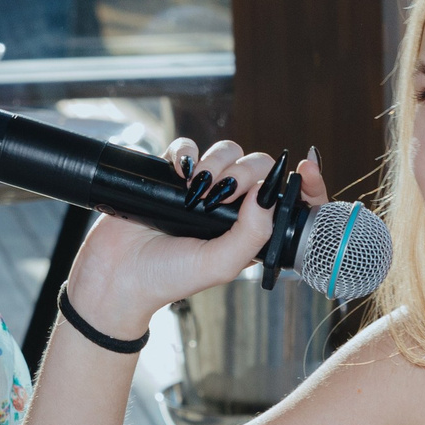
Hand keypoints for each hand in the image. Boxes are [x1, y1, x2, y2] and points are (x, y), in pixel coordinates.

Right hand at [58, 141, 328, 337]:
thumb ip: (252, 233)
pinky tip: (179, 173)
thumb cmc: (170, 277)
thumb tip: (268, 194)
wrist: (118, 276)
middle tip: (222, 194)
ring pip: (226, 151)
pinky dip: (186, 152)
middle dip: (244, 172)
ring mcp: (201, 189)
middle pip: (256, 165)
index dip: (301, 181)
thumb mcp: (221, 264)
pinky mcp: (171, 176)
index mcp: (250, 229)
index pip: (285, 196)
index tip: (305, 169)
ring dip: (216, 162)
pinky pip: (187, 147)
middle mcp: (229, 207)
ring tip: (195, 191)